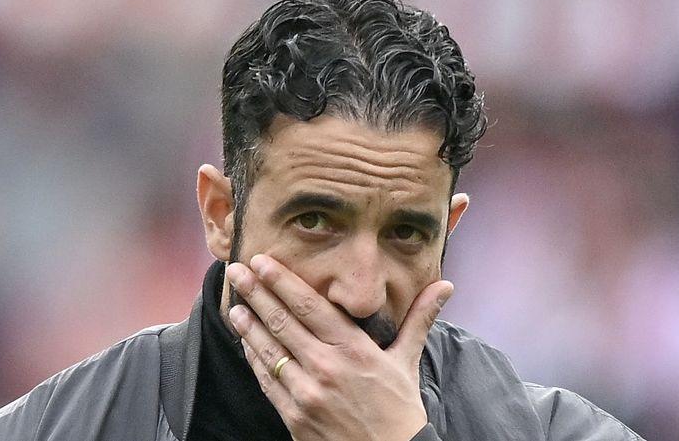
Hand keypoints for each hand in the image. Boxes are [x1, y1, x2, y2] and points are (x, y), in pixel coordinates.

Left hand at [226, 254, 452, 440]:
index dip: (282, 282)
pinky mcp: (295, 416)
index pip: (310, 306)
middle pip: (283, 322)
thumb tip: (445, 286)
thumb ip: (419, 318)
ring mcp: (307, 393)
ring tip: (234, 304)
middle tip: (236, 270)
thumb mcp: (407, 360)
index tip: (263, 261)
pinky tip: (245, 343)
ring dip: (247, 325)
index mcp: (354, 349)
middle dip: (256, 293)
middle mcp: (327, 367)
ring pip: (269, 351)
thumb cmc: (400, 409)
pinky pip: (267, 382)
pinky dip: (254, 359)